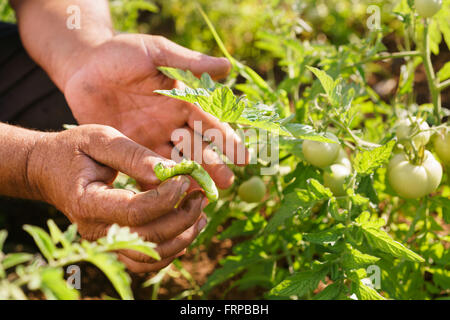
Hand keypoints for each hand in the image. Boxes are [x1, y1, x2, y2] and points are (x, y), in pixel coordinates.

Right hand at [27, 124, 207, 271]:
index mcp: (88, 202)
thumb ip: (132, 155)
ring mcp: (106, 242)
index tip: (185, 179)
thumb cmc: (74, 150)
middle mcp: (96, 230)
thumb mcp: (99, 139)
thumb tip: (167, 172)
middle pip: (148, 238)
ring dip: (183, 237)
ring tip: (201, 213)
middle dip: (183, 218)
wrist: (48, 170)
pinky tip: (188, 228)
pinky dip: (171, 249)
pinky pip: (146, 260)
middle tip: (200, 194)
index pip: (134, 212)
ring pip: (151, 256)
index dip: (166, 198)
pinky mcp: (115, 244)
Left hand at [63, 34, 248, 189]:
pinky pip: (147, 171)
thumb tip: (228, 66)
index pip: (210, 122)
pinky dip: (159, 185)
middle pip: (197, 148)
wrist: (83, 66)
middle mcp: (171, 123)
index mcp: (182, 101)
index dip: (227, 138)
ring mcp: (152, 139)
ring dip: (190, 178)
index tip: (243, 156)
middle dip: (212, 164)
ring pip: (176, 163)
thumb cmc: (121, 53)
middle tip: (226, 182)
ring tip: (203, 196)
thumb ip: (188, 62)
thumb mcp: (155, 52)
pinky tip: (168, 199)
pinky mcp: (131, 150)